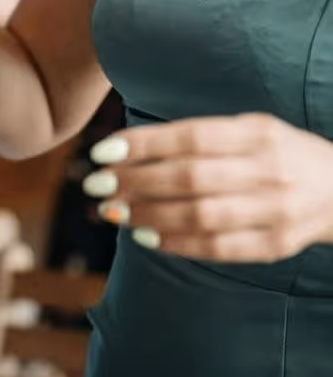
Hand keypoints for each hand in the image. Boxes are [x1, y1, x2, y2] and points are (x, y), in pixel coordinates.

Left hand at [83, 113, 332, 262]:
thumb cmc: (279, 152)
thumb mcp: (251, 128)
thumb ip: (201, 135)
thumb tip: (133, 149)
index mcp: (257, 133)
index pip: (191, 136)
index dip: (143, 145)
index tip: (102, 152)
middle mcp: (268, 170)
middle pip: (190, 178)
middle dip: (135, 182)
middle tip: (97, 185)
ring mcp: (276, 210)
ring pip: (201, 216)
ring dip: (150, 215)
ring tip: (114, 212)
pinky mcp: (278, 244)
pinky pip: (222, 249)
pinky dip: (181, 245)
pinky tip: (149, 238)